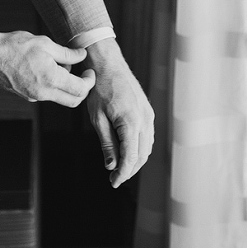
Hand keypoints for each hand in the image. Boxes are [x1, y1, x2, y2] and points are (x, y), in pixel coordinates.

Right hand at [0, 31, 94, 107]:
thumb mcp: (46, 43)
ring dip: (67, 86)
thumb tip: (82, 55)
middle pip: (73, 101)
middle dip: (82, 89)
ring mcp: (34, 96)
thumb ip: (67, 53)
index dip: (89, 81)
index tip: (89, 71)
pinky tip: (48, 69)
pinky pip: (48, 95)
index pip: (80, 89)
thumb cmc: (16, 46)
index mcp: (51, 79)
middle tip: (83, 74)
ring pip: (60, 98)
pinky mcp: (27, 96)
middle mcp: (43, 92)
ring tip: (61, 65)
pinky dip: (54, 86)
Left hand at [82, 38, 154, 187]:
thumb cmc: (100, 90)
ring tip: (120, 168)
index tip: (113, 182)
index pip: (131, 156)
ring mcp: (148, 115)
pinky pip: (147, 136)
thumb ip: (107, 143)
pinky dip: (139, 148)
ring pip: (146, 147)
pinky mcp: (148, 112)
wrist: (109, 66)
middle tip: (114, 178)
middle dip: (129, 169)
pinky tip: (127, 151)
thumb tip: (112, 166)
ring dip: (135, 160)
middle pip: (142, 155)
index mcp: (131, 122)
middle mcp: (144, 119)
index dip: (123, 173)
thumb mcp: (98, 118)